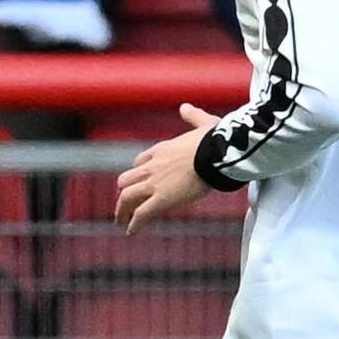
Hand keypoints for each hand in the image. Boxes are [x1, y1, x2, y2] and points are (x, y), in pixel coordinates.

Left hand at [114, 103, 222, 235]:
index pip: (140, 162)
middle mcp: (153, 166)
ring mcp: (155, 183)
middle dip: (124, 192)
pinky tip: (131, 231)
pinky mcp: (162, 199)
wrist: (217, 153)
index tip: (138, 180)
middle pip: (127, 180)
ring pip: (128, 198)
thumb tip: (185, 107)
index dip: (137, 172)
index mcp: (162, 149)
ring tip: (121, 222)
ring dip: (122, 211)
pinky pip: (142, 214)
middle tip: (124, 203)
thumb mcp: (203, 123)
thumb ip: (193, 116)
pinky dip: (134, 224)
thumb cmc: (215, 139)